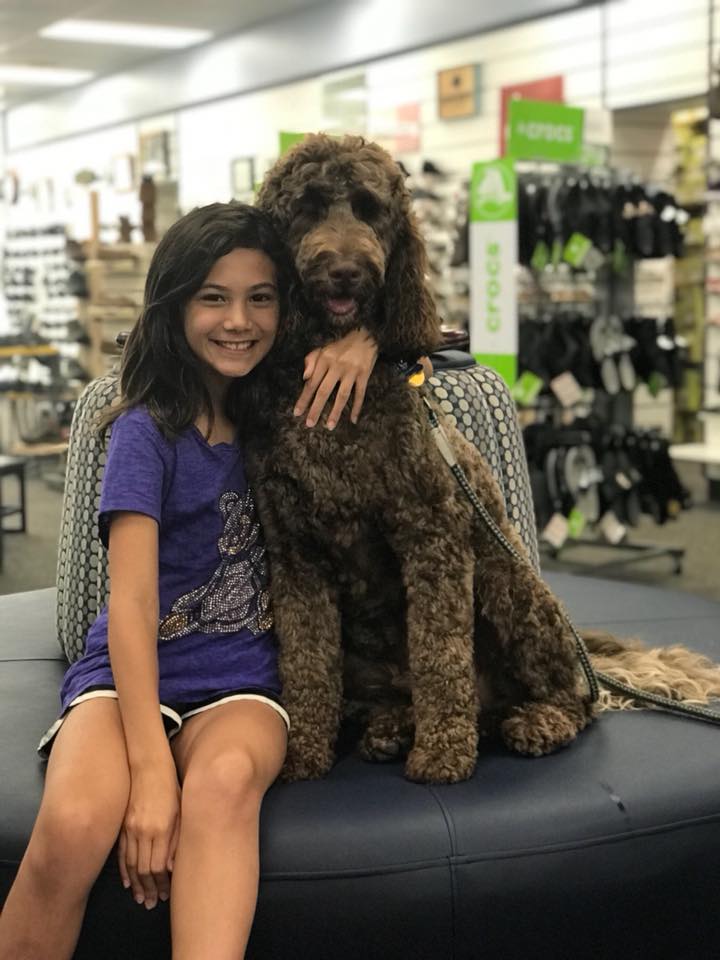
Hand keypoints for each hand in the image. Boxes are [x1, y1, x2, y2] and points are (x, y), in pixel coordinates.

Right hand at [118, 760, 180, 908]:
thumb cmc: (171, 787)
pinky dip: (124, 870)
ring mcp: (130, 828)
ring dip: (136, 884)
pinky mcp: (122, 825)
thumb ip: (177, 840)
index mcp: (161, 828)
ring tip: (140, 898)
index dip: (161, 884)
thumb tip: (172, 868)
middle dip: (148, 889)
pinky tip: (127, 881)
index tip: (166, 895)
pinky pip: (121, 853)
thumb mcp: (181, 810)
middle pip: (144, 870)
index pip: (159, 867)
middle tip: (152, 904)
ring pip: (131, 864)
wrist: (149, 766)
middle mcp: (143, 831)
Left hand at [294, 328, 377, 428]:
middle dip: (316, 409)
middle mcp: (337, 366)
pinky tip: (352, 419)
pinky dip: (357, 407)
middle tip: (310, 424)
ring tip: (330, 426)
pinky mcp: (364, 374)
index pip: (311, 383)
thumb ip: (311, 361)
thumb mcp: (323, 348)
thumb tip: (304, 378)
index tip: (297, 413)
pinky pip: (360, 394)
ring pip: (342, 395)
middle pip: (324, 391)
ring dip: (335, 412)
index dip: (304, 398)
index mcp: (324, 359)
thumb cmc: (341, 345)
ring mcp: (351, 371)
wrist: (366, 335)